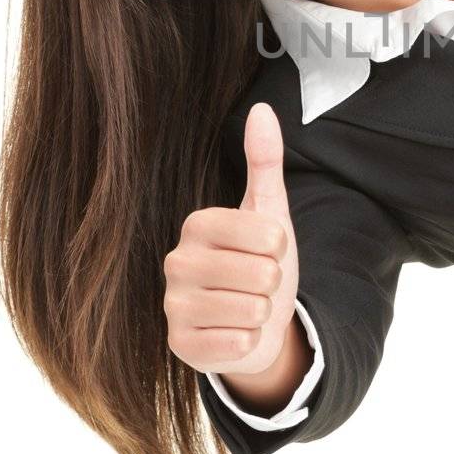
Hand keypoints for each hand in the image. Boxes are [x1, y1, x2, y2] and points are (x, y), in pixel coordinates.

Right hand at [164, 102, 300, 377]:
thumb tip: (261, 109)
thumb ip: (264, 160)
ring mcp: (173, 305)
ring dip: (261, 314)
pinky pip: (237, 344)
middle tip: (255, 284)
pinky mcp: (179, 345)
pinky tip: (233, 333)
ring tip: (247, 308)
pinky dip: (248, 342)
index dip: (280, 249)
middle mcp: (176, 261)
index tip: (265, 252)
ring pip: (253, 310)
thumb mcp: (269, 212)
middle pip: (263, 275)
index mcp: (198, 224)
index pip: (270, 236)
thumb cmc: (259, 263)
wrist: (253, 324)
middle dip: (272, 284)